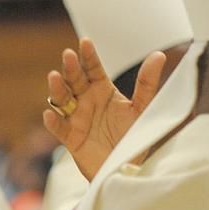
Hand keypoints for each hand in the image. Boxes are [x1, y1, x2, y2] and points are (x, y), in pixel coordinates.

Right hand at [43, 38, 165, 179]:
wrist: (128, 167)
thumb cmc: (134, 136)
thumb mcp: (142, 109)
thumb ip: (147, 83)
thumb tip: (158, 55)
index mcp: (103, 91)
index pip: (94, 70)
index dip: (89, 57)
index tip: (86, 42)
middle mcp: (87, 101)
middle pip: (75, 81)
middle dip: (71, 68)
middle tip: (69, 55)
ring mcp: (77, 119)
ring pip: (62, 101)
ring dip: (57, 89)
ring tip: (54, 77)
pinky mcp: (71, 139)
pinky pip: (59, 129)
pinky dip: (53, 122)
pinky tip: (49, 114)